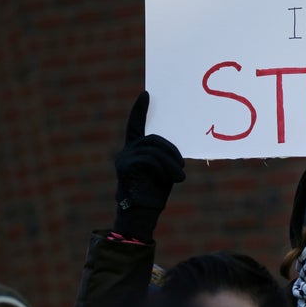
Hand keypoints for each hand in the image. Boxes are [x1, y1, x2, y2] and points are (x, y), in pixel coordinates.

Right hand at [112, 91, 184, 240]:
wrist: (143, 212)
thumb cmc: (155, 192)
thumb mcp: (163, 168)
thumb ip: (163, 154)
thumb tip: (175, 146)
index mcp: (136, 149)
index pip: (136, 124)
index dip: (140, 109)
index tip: (146, 94)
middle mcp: (127, 151)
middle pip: (154, 139)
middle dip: (171, 151)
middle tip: (181, 166)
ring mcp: (124, 158)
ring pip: (154, 149)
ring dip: (171, 162)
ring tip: (180, 177)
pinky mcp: (125, 166)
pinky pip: (150, 159)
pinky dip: (164, 169)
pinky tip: (170, 180)